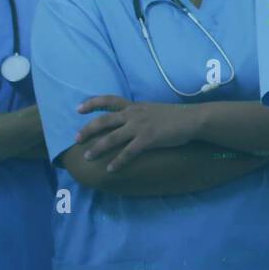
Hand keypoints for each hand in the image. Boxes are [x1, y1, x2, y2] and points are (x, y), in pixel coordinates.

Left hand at [75, 95, 199, 172]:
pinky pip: (128, 152)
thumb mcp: (152, 110)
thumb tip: (129, 121)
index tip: (78, 109)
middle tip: (76, 139)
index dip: (92, 104)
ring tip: (87, 157)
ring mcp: (140, 127)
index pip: (108, 100)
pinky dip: (118, 161)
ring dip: (97, 148)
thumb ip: (139, 114)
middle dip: (88, 130)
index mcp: (134, 106)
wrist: (192, 119)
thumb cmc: (175, 116)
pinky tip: (110, 169)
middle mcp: (134, 114)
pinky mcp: (148, 139)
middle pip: (104, 120)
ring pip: (112, 137)